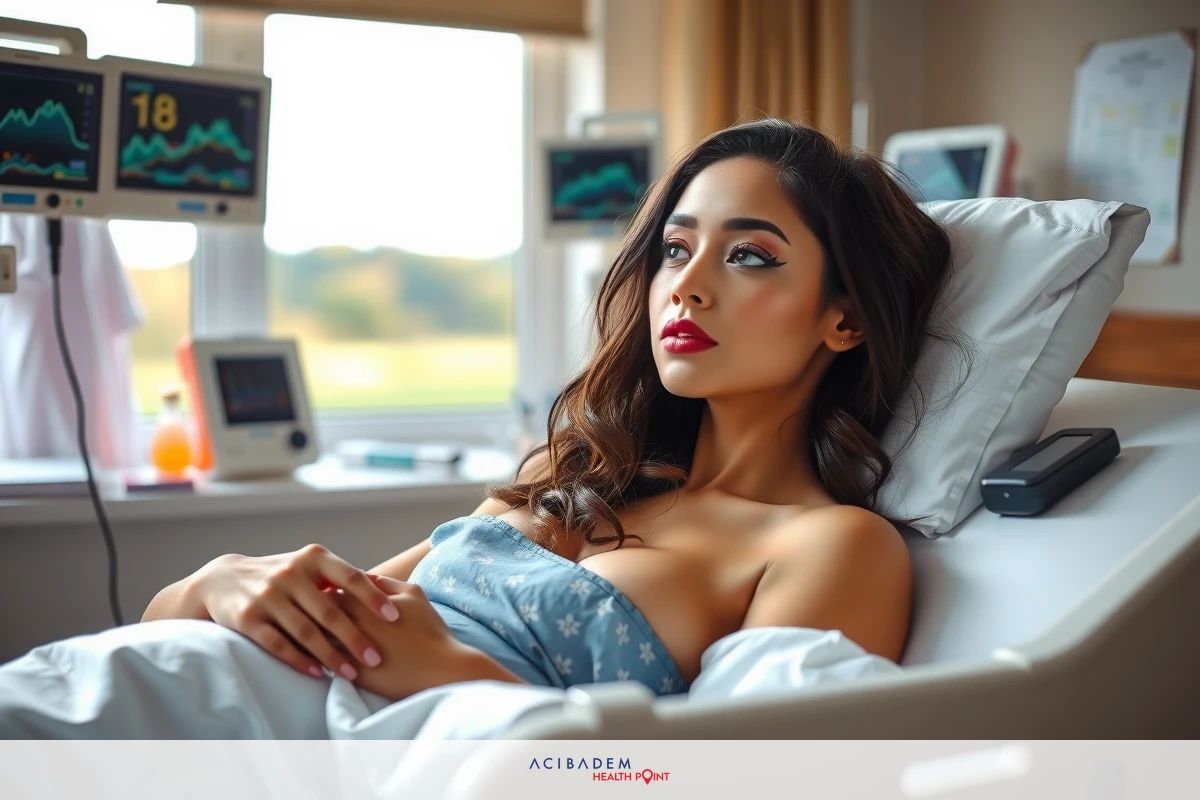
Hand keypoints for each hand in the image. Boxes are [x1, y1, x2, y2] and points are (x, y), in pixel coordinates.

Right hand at [196, 544, 399, 679]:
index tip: (395, 617)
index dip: (373, 598)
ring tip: (352, 673)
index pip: (350, 577)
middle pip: (329, 611)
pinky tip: (317, 674)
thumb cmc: (283, 575)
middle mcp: (290, 574)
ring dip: (331, 656)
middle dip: (356, 637)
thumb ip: (340, 577)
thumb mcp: (309, 565)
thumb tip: (387, 591)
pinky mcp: (247, 619)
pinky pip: (278, 644)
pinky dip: (299, 661)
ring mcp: (267, 596)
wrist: (224, 579)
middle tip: (377, 658)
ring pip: (306, 632)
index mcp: (313, 558)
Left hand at [328, 575, 483, 701]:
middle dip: (315, 614)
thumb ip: (385, 583)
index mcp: (361, 602)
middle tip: (317, 616)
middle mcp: (349, 624)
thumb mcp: (413, 594)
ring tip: (316, 638)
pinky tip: (323, 659)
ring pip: (317, 641)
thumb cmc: (429, 629)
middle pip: (317, 615)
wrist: (438, 669)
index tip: (329, 597)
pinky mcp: (351, 674)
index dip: (327, 594)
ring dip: (314, 638)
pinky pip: (325, 664)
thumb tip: (364, 576)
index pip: (329, 591)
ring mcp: (348, 650)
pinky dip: (321, 659)